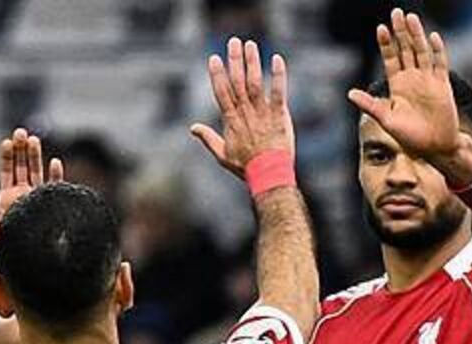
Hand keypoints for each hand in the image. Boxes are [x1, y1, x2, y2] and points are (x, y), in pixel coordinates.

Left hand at [0, 128, 64, 242]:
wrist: (33, 259)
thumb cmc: (13, 249)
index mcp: (9, 198)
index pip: (7, 171)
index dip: (7, 156)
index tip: (7, 142)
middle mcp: (25, 194)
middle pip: (23, 166)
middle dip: (22, 149)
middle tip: (20, 132)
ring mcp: (40, 198)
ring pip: (38, 172)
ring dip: (36, 156)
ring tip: (33, 139)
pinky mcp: (54, 204)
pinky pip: (56, 188)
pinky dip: (56, 175)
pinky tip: (55, 162)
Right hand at [191, 38, 293, 178]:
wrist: (268, 175)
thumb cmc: (245, 166)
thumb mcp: (221, 155)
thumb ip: (208, 138)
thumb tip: (192, 128)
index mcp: (230, 120)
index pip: (221, 92)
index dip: (217, 74)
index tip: (214, 58)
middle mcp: (245, 113)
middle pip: (237, 82)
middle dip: (234, 61)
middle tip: (233, 41)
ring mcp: (262, 113)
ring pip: (255, 83)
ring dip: (252, 62)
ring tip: (250, 44)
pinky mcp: (279, 115)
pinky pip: (278, 92)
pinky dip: (278, 76)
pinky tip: (277, 60)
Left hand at [347, 9, 458, 161]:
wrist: (434, 147)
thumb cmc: (409, 136)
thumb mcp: (386, 120)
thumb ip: (370, 105)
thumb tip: (349, 93)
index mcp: (397, 85)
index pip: (390, 58)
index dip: (386, 44)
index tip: (380, 28)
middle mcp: (412, 78)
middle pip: (406, 49)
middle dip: (400, 32)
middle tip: (396, 12)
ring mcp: (428, 80)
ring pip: (422, 52)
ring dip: (416, 35)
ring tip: (411, 17)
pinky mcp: (442, 85)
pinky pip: (439, 64)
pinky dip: (437, 50)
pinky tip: (432, 37)